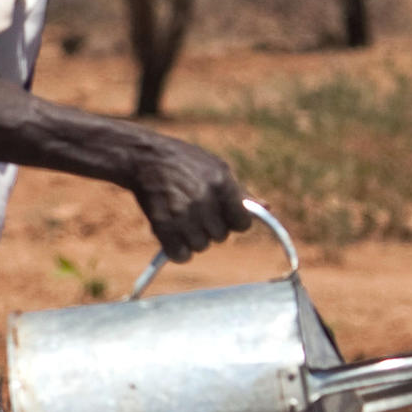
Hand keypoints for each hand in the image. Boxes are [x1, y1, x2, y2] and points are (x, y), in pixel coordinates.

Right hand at [127, 132, 250, 265]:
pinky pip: (180, 255)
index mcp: (222, 183)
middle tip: (197, 213)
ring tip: (182, 222)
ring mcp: (182, 213)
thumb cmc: (185, 162)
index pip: (242, 223)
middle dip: (211, 229)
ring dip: (193, 239)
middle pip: (220, 237)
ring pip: (201, 246)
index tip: (224, 217)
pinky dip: (177, 251)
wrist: (144, 157)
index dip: (234, 222)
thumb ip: (240, 192)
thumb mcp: (217, 168)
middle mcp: (204, 199)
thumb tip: (267, 209)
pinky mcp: (162, 224)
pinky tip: (173, 237)